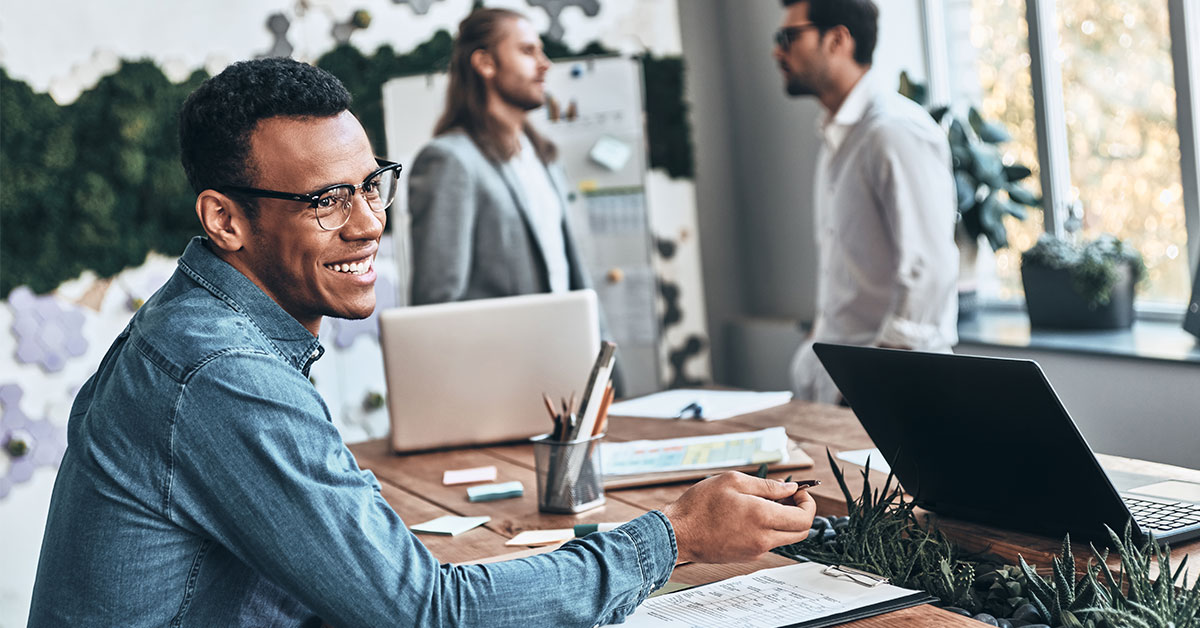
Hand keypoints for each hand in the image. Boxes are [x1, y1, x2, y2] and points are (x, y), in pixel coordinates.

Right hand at [661, 472, 815, 563]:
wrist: (678, 533)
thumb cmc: (699, 506)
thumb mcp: (733, 481)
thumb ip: (767, 485)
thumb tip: (790, 488)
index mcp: (762, 517)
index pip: (804, 518)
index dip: (808, 503)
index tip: (799, 492)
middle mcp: (763, 538)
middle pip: (801, 532)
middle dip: (801, 512)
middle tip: (787, 497)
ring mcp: (756, 550)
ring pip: (785, 537)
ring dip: (784, 520)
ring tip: (764, 502)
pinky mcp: (747, 556)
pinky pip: (768, 542)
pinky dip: (769, 528)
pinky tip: (751, 514)